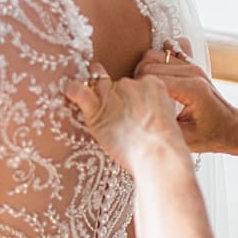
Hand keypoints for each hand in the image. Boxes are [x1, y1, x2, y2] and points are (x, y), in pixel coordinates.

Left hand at [63, 70, 190, 173]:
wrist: (159, 155)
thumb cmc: (165, 145)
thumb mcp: (168, 118)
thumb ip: (154, 110)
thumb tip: (143, 117)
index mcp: (153, 83)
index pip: (137, 83)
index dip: (134, 97)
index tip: (135, 110)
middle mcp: (132, 83)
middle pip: (118, 84)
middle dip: (116, 98)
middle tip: (120, 119)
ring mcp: (113, 93)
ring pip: (98, 85)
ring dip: (95, 92)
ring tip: (95, 106)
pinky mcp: (97, 109)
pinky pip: (80, 93)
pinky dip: (74, 91)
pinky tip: (69, 91)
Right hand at [133, 46, 237, 152]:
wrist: (231, 127)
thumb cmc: (210, 136)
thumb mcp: (184, 140)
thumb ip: (162, 127)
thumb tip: (135, 119)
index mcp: (192, 89)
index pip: (151, 79)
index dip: (137, 92)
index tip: (133, 106)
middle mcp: (193, 72)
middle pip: (149, 64)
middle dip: (137, 82)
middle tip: (137, 102)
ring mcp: (192, 65)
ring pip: (153, 56)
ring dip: (143, 72)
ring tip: (144, 92)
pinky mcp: (190, 63)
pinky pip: (164, 51)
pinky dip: (156, 61)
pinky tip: (155, 78)